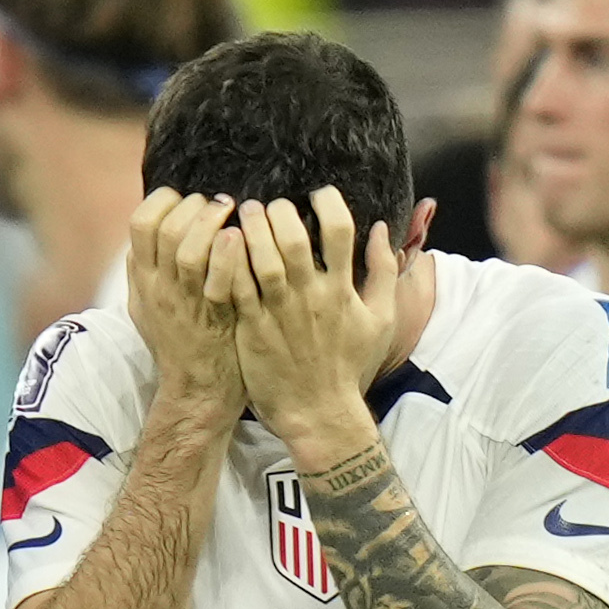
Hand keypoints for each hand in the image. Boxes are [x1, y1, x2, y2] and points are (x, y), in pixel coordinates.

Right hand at [124, 190, 240, 411]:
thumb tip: (154, 229)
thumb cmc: (180, 344)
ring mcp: (185, 303)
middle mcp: (159, 288)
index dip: (166, 200)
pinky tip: (238, 237)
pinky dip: (227, 253)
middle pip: (164, 228)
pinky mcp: (213, 317)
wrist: (196, 391)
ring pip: (185, 247)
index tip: (189, 199)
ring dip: (210, 220)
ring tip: (230, 211)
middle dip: (194, 205)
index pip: (140, 222)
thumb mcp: (148, 306)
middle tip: (218, 204)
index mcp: (143, 279)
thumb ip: (147, 270)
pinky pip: (216, 278)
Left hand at [219, 188, 406, 463]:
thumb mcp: (380, 321)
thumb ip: (383, 273)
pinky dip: (229, 262)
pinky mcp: (251, 329)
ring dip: (252, 229)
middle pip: (293, 238)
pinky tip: (226, 245)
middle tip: (271, 203)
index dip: (329, 203)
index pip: (340, 231)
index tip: (319, 194)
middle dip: (280, 211)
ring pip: (261, 259)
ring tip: (245, 213)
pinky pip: (236, 287)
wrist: (319, 414)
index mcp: (341, 291)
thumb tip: (380, 228)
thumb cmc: (349, 367)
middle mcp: (309, 298)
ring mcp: (278, 314)